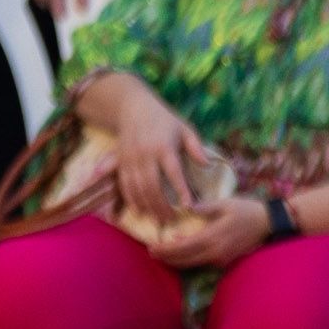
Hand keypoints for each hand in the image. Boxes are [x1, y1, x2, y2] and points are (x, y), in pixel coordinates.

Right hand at [104, 80, 216, 223]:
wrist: (133, 108)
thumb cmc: (164, 120)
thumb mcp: (185, 128)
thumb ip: (196, 147)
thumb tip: (207, 165)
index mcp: (163, 146)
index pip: (173, 172)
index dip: (181, 190)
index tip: (188, 206)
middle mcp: (145, 154)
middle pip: (152, 185)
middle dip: (161, 205)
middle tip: (172, 220)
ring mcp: (130, 158)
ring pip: (136, 187)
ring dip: (147, 206)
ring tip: (158, 219)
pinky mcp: (121, 161)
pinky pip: (124, 184)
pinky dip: (131, 199)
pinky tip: (140, 210)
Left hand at [147, 197, 272, 273]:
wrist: (269, 223)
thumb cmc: (246, 210)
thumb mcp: (224, 204)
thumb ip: (203, 208)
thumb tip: (186, 208)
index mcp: (212, 238)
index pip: (183, 247)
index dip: (166, 250)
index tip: (151, 248)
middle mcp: (216, 252)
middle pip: (185, 260)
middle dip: (167, 258)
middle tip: (151, 253)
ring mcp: (222, 259)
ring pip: (194, 263)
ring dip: (177, 261)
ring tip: (163, 256)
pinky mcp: (227, 260)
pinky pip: (204, 263)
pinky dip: (190, 260)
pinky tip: (182, 255)